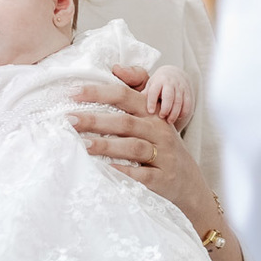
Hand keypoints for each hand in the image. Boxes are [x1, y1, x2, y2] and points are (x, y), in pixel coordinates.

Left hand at [69, 69, 244, 260]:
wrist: (191, 187)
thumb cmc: (163, 152)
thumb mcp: (153, 125)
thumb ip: (132, 104)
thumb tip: (109, 74)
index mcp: (153, 115)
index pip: (125, 96)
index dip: (99, 92)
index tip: (73, 92)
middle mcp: (160, 132)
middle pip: (125, 121)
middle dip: (96, 119)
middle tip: (69, 119)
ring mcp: (164, 157)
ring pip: (133, 147)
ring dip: (106, 145)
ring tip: (82, 144)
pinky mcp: (163, 180)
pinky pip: (141, 175)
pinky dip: (123, 171)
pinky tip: (104, 170)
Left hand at [144, 63, 193, 128]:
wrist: (174, 74)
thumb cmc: (157, 85)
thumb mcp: (148, 85)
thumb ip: (141, 92)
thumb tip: (128, 99)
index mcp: (158, 81)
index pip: (155, 90)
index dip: (152, 101)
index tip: (150, 111)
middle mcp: (170, 83)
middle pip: (169, 95)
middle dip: (166, 107)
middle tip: (162, 117)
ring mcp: (180, 88)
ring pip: (179, 101)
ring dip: (174, 112)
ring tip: (169, 121)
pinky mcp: (188, 93)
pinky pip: (188, 104)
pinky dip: (183, 112)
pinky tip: (178, 118)